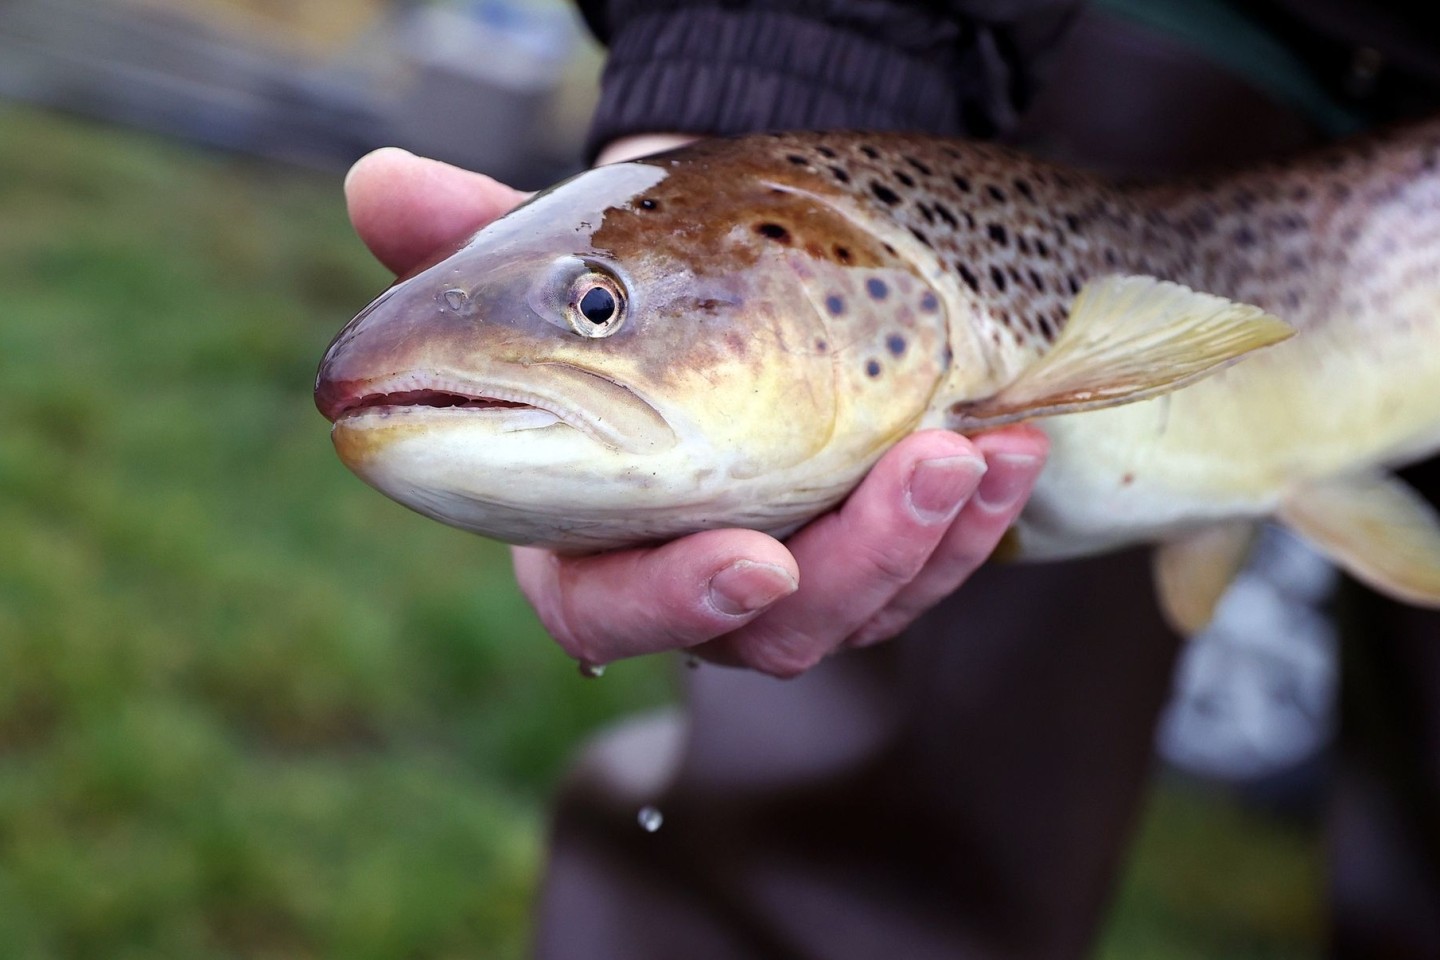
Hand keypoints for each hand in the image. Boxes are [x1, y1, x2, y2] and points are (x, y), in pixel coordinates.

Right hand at [344, 147, 1049, 677]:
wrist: (709, 284)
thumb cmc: (613, 292)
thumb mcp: (549, 260)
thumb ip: (467, 242)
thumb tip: (374, 181)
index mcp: (584, 534)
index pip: (607, 609)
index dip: (672, 603)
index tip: (748, 558)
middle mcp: (689, 573)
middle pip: (768, 630)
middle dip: (853, 562)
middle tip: (922, 464)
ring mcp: (789, 567)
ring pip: (865, 603)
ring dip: (934, 530)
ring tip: (985, 438)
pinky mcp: (868, 546)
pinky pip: (928, 563)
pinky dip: (977, 511)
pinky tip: (1011, 440)